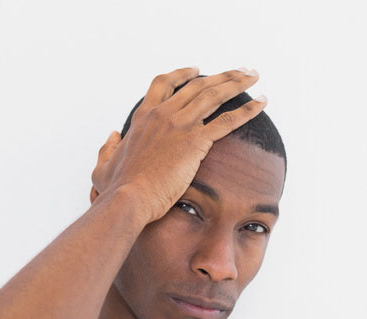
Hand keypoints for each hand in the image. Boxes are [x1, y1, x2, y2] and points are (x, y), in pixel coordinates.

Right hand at [90, 66, 265, 224]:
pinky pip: (228, 120)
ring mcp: (180, 125)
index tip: (197, 70)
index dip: (182, 74)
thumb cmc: (116, 189)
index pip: (164, 84)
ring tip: (253, 76)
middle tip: (239, 70)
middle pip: (197, 84)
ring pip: (214, 94)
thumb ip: (107, 148)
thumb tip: (112, 136)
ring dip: (237, 82)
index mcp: (143, 117)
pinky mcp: (196, 142)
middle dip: (221, 74)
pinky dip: (248, 109)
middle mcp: (163, 114)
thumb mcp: (103, 166)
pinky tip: (263, 103)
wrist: (129, 199)